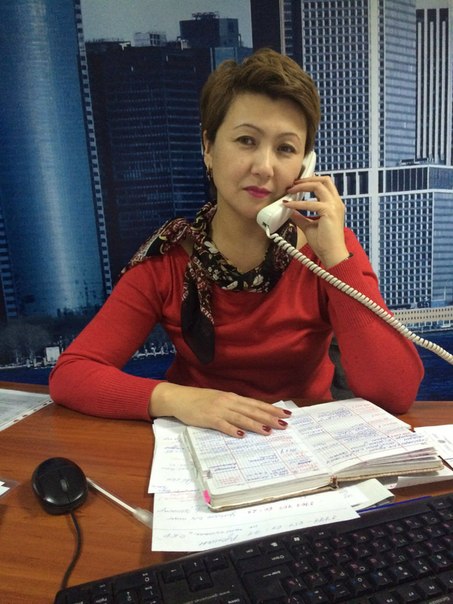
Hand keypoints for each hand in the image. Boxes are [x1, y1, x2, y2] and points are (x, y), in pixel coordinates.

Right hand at [150, 382, 291, 436]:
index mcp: (232, 397)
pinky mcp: (209, 418)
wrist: (179, 398)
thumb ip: (235, 406)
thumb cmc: (200, 400)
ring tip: (268, 431)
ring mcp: (219, 410)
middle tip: (284, 424)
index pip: (256, 404)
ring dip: (255, 424)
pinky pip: (223, 425)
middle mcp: (228, 402)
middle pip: (252, 410)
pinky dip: (232, 430)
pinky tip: (241, 435)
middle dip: (269, 418)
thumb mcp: (220, 399)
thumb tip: (252, 414)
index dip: (271, 409)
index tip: (285, 414)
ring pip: (241, 418)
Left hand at [283, 175, 348, 267]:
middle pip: (324, 180)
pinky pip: (310, 203)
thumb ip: (301, 217)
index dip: (311, 181)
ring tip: (290, 190)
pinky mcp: (329, 212)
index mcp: (334, 204)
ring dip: (302, 186)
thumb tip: (290, 211)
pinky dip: (297, 203)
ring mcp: (334, 206)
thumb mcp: (309, 226)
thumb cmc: (324, 243)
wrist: (332, 254)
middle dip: (308, 179)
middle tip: (294, 183)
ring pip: (319, 185)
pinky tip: (288, 205)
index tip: (297, 184)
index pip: (325, 185)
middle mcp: (336, 203)